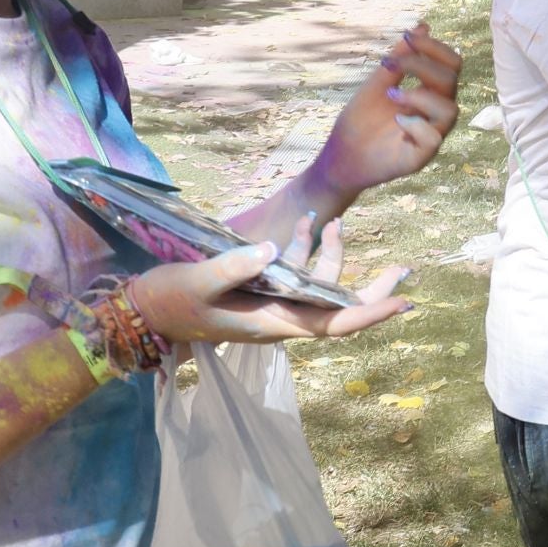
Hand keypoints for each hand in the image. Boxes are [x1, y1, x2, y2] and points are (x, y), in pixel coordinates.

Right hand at [131, 216, 413, 342]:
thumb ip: (233, 267)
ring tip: (334, 222)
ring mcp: (272, 305)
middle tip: (405, 269)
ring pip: (317, 286)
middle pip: (338, 308)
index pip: (333, 324)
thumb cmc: (169, 301)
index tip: (403, 302)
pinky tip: (306, 224)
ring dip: (332, 256)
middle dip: (372, 289)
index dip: (370, 313)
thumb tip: (273, 249)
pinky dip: (304, 250)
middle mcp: (280, 318)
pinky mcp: (260, 292)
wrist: (142, 311)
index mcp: (273, 323)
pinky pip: (295, 274)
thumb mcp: (197, 282)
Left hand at [315, 23, 462, 200]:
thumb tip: (423, 26)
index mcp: (430, 93)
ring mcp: (430, 135)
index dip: (434, 47)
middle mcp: (435, 112)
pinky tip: (395, 122)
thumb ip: (400, 59)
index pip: (451, 64)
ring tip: (391, 95)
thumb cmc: (360, 121)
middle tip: (390, 66)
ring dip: (419, 96)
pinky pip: (433, 138)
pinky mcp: (420, 157)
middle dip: (421, 65)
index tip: (407, 37)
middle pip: (452, 80)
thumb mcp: (377, 82)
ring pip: (450, 110)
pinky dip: (414, 124)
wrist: (340, 155)